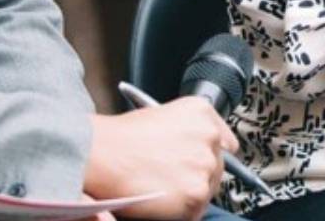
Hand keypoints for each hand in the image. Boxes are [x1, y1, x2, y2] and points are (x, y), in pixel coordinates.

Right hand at [83, 99, 238, 220]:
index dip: (212, 155)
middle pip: (216, 167)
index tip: (205, 163)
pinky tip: (159, 198)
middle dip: (196, 175)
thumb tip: (198, 149)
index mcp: (201, 113)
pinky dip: (179, 211)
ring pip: (207, 190)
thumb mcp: (161, 116)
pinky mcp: (196, 193)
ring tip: (160, 186)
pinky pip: (195, 210)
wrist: (100, 154)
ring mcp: (205, 165)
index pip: (224, 141)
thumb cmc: (120, 138)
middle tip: (170, 179)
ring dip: (188, 193)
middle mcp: (209, 136)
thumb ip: (187, 131)